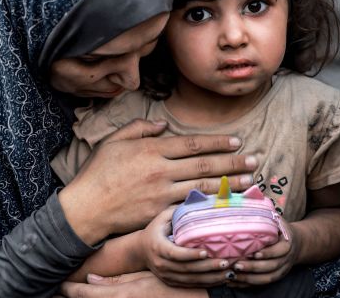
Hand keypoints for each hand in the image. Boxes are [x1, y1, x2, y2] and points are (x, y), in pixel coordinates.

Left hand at [58, 271, 206, 297]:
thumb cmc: (169, 288)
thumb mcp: (142, 279)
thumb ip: (115, 282)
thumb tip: (90, 280)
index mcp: (119, 296)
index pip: (82, 294)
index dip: (66, 289)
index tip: (57, 285)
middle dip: (69, 296)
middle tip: (55, 293)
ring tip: (69, 294)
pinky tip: (93, 297)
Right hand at [59, 119, 256, 243]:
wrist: (85, 209)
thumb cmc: (97, 173)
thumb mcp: (113, 141)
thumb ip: (139, 128)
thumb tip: (163, 125)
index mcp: (151, 149)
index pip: (193, 143)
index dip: (217, 142)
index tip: (236, 142)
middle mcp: (160, 170)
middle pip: (204, 164)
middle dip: (233, 162)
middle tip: (254, 160)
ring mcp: (161, 194)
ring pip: (203, 187)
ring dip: (229, 184)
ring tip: (250, 182)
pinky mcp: (159, 213)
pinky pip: (190, 207)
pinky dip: (210, 205)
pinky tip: (226, 204)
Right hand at [140, 206, 231, 286]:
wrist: (140, 251)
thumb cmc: (155, 230)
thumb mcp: (162, 217)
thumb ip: (177, 211)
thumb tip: (198, 199)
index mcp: (158, 247)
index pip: (175, 253)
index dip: (191, 254)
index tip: (206, 251)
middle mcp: (161, 264)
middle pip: (186, 269)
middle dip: (207, 267)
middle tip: (225, 263)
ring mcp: (166, 275)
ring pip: (191, 280)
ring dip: (210, 278)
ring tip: (228, 273)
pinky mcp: (171, 282)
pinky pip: (191, 285)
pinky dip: (206, 284)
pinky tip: (220, 279)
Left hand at [229, 221, 299, 285]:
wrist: (297, 244)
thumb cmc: (281, 229)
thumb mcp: (278, 220)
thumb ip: (267, 214)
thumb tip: (250, 198)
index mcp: (287, 245)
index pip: (279, 251)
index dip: (267, 253)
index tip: (254, 253)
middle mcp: (285, 260)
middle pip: (271, 267)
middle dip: (253, 267)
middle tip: (237, 265)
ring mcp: (281, 271)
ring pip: (266, 279)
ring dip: (249, 278)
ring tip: (233, 275)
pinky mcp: (275, 277)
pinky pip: (262, 284)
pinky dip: (248, 284)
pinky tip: (234, 282)